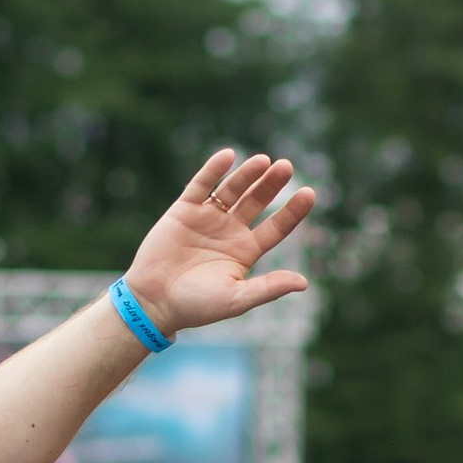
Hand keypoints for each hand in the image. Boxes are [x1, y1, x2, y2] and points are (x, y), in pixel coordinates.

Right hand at [120, 150, 314, 337]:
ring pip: (232, 190)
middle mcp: (229, 231)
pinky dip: (214, 170)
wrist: (153, 302)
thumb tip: (303, 282)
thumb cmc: (196, 307)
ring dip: (247, 174)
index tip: (309, 194)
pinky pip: (201, 185)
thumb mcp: (236, 299)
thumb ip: (268, 288)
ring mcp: (207, 219)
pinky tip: (228, 156)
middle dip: (271, 185)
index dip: (292, 211)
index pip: (276, 227)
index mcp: (245, 251)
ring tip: (263, 161)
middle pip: (257, 201)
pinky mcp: (184, 210)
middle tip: (286, 167)